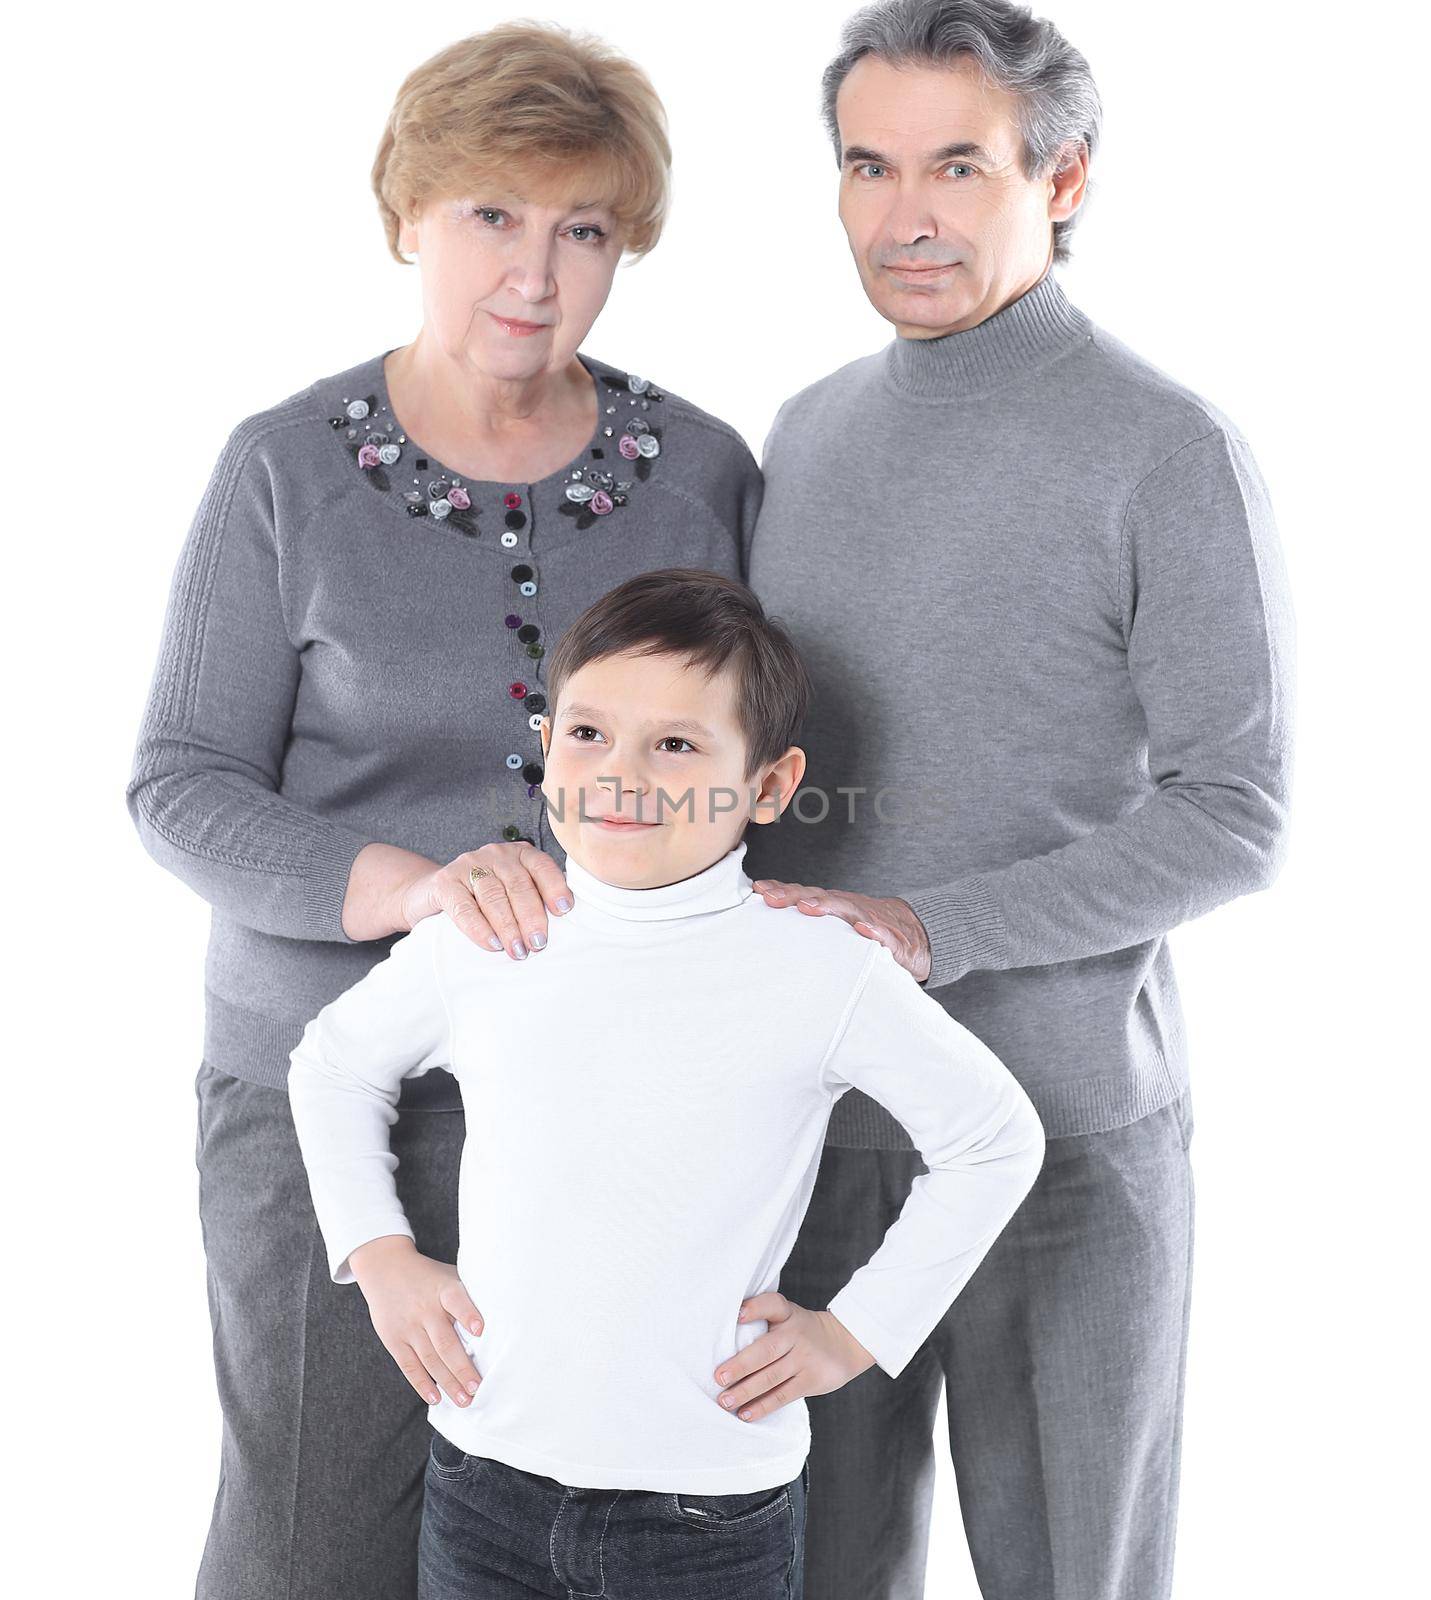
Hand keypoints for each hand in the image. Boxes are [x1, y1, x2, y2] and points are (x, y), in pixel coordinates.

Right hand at [348, 1236, 486, 1407]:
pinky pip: (409, 1366)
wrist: (385, 1268)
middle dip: (462, 1368)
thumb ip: (469, 1295)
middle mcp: (426, 1309)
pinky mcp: (394, 1339)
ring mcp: (409, 1326)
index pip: (457, 1300)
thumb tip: (502, 1316)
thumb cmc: (429, 1277)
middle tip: (478, 1389)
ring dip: (448, 1383)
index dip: (468, 1315)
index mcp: (444, 1289)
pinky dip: (422, 1383)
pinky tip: (435, 1398)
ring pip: (430, 1359)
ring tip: (464, 1400)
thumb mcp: (450, 1275)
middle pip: (446, 1342)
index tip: (481, 1331)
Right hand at [394, 841, 572, 959]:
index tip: (564, 911)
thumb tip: (561, 928)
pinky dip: (480, 929)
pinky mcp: (445, 881)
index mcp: (519, 854)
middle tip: (539, 944)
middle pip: (519, 885)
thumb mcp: (510, 893)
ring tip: (518, 951)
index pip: (541, 866)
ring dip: (509, 927)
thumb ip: (532, 899)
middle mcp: (496, 854)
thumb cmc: (482, 899)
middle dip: (532, 917)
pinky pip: (465, 907)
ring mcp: (469, 865)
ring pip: (494, 896)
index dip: (554, 887)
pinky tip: (493, 944)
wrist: (430, 894)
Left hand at [712, 1291, 875, 1420]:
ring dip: (746, 1391)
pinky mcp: (811, 1380)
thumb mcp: (789, 1316)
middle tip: (718, 1377)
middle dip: (741, 1365)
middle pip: (766, 1350)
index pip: (772, 1305)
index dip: (755, 1308)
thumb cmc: (802, 1330)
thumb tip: (723, 1343)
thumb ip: (764, 1321)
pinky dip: (763, 1406)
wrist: (845, 1342)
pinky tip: (745, 1414)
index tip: (738, 1315)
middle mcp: (796, 1334)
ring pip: (771, 1377)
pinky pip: (783, 1395)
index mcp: (787, 1314)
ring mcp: (805, 1358)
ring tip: (725, 1401)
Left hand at [749, 879, 931, 981]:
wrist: (920, 933)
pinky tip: (863, 930)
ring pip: (849, 910)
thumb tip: (775, 929)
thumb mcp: (841, 926)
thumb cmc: (871, 930)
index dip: (783, 891)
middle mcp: (851, 909)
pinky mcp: (894, 940)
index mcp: (837, 907)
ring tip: (807, 907)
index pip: (806, 895)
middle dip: (794, 896)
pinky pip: (884, 935)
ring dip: (828, 906)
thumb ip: (814, 927)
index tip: (759, 890)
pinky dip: (874, 931)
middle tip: (771, 898)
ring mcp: (873, 921)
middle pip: (820, 897)